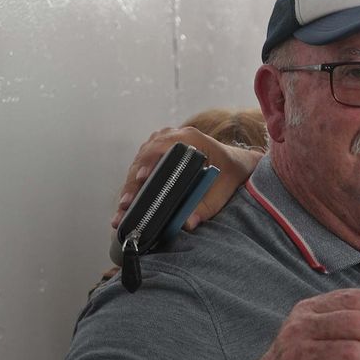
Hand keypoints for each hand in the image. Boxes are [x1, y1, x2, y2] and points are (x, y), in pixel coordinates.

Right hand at [111, 126, 262, 230]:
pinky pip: (142, 167)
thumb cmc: (232, 172)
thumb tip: (188, 223)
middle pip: (144, 158)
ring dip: (131, 186)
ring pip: (139, 163)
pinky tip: (128, 204)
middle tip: (126, 205)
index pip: (161, 147)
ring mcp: (163, 142)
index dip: (149, 162)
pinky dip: (136, 185)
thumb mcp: (224, 189)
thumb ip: (207, 205)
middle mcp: (172, 136)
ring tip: (123, 210)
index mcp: (190, 138)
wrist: (236, 162)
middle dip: (134, 183)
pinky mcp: (158, 152)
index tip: (142, 178)